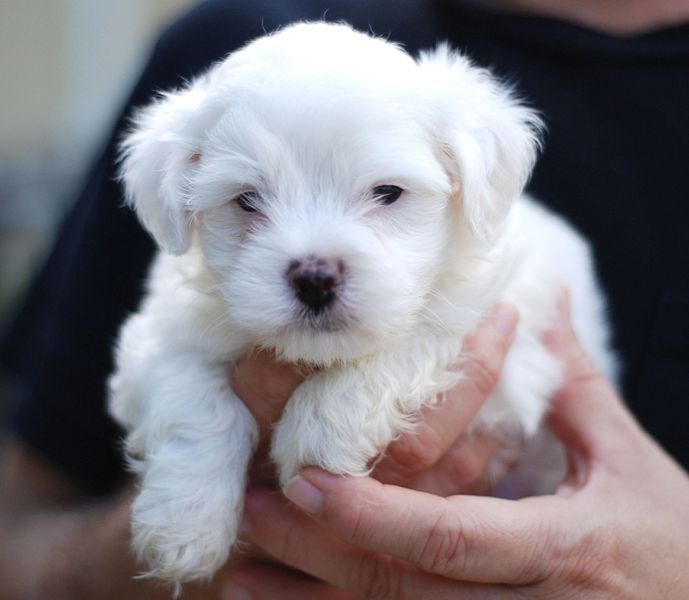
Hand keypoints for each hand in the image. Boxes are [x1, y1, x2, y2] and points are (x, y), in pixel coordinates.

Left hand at [235, 293, 688, 598]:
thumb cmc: (675, 538)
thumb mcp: (626, 459)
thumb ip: (571, 383)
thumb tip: (541, 302)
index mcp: (563, 548)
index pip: (449, 535)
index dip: (373, 513)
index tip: (306, 479)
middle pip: (403, 590)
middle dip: (319, 556)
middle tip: (249, 515)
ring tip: (241, 580)